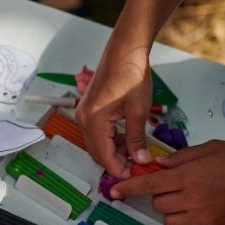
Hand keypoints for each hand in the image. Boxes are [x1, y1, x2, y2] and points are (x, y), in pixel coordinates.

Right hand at [77, 38, 152, 177]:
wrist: (125, 50)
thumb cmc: (130, 73)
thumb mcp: (138, 111)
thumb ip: (137, 139)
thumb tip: (140, 160)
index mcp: (93, 121)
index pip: (104, 157)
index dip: (120, 169)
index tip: (136, 175)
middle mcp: (83, 119)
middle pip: (96, 153)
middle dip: (116, 162)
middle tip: (138, 166)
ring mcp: (84, 114)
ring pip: (96, 144)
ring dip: (114, 151)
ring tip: (135, 152)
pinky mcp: (88, 109)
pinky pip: (96, 133)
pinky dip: (110, 140)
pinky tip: (126, 138)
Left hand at [109, 141, 224, 224]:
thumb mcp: (211, 149)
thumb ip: (182, 158)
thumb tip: (159, 164)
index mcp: (189, 176)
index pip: (149, 185)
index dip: (129, 188)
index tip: (114, 191)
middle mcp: (192, 198)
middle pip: (157, 203)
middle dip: (158, 193)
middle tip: (173, 183)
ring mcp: (201, 215)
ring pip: (168, 218)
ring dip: (169, 207)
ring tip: (185, 195)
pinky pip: (185, 224)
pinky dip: (184, 216)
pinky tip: (198, 203)